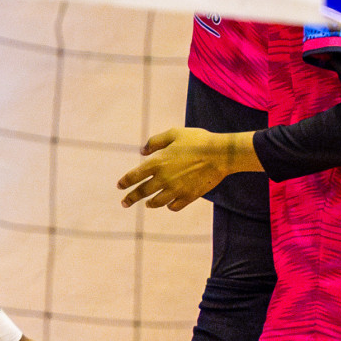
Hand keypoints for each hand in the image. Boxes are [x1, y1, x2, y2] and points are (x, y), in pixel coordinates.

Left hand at [116, 127, 252, 211]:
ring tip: (148, 204)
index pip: (134, 176)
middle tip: (124, 203)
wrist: (221, 154)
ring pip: (156, 202)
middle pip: (141, 193)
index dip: (125, 182)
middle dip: (130, 198)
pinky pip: (173, 206)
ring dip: (150, 203)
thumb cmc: (198, 140)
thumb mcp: (175, 133)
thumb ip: (156, 141)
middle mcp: (163, 179)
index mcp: (157, 163)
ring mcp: (175, 189)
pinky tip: (169, 203)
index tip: (120, 186)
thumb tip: (142, 151)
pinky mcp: (188, 196)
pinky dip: (169, 206)